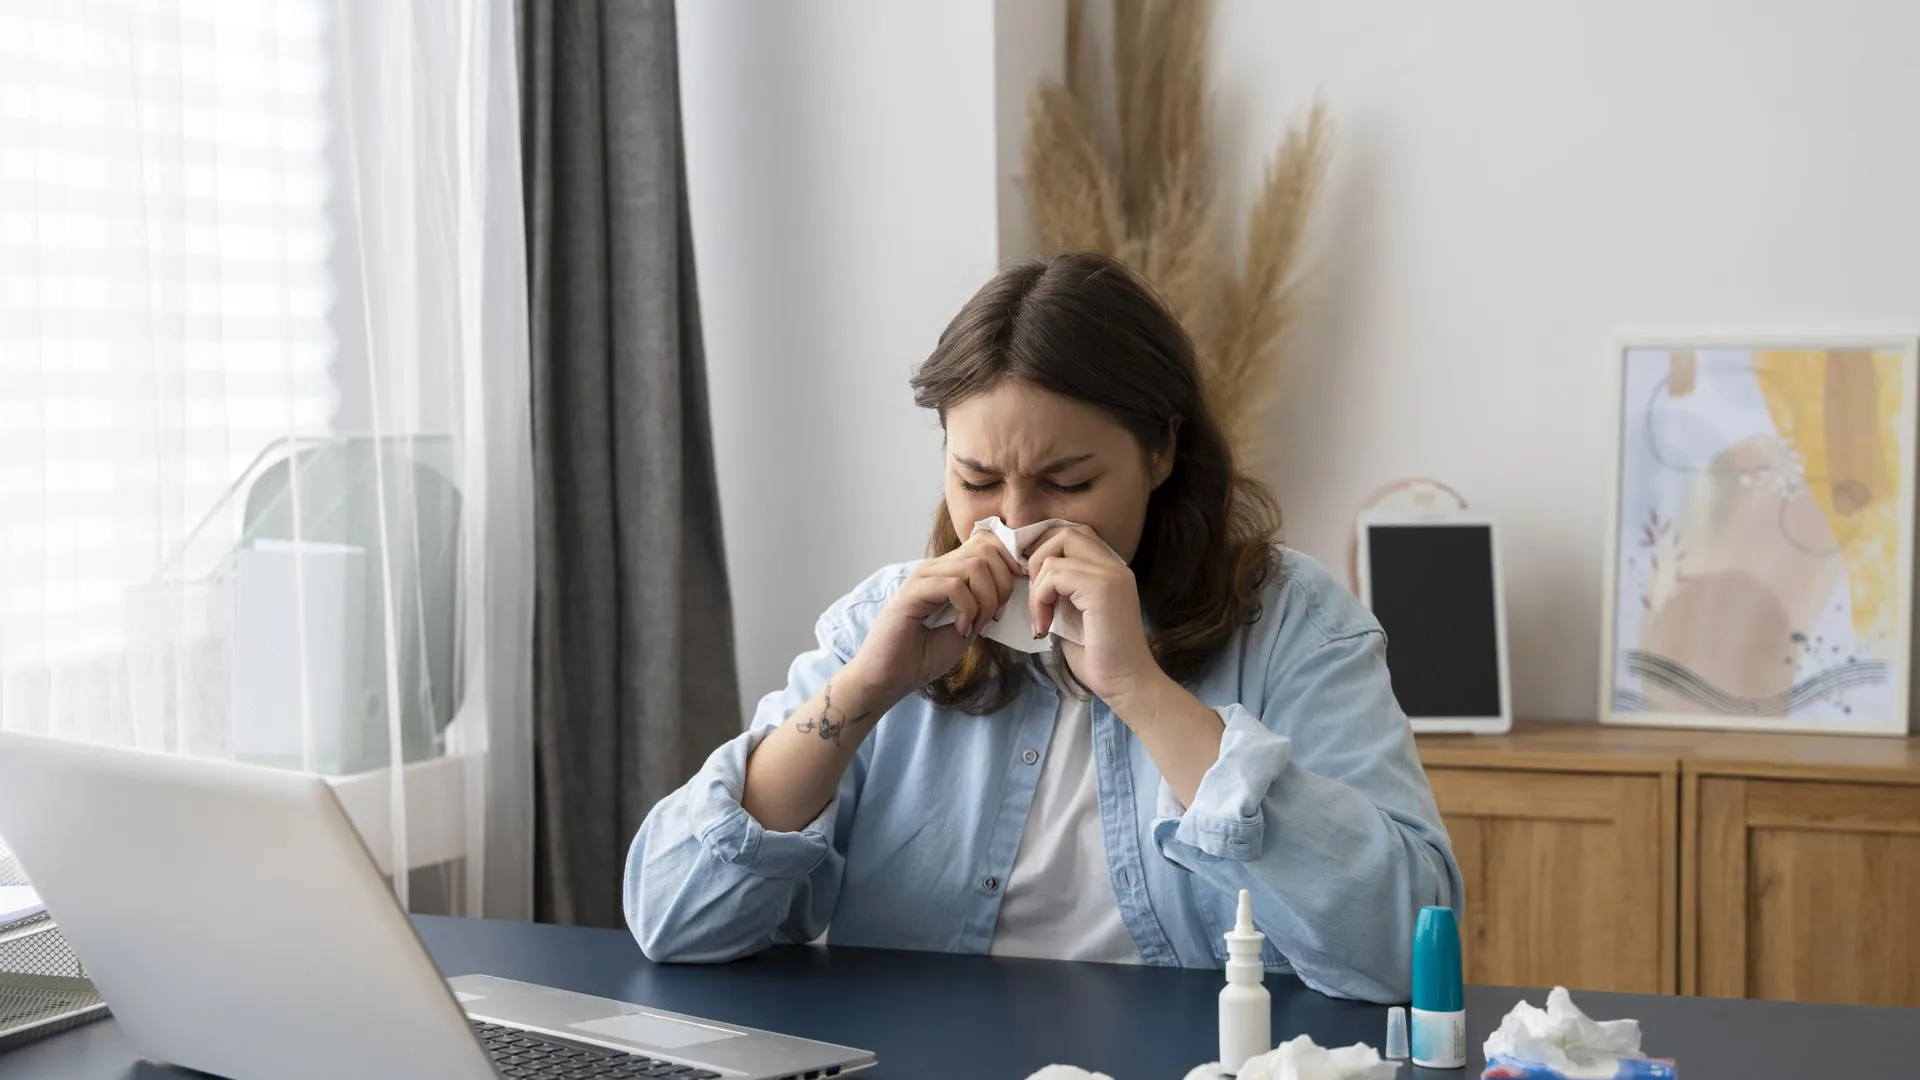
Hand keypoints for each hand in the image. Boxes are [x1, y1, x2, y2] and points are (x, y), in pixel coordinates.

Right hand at [844, 529, 1023, 701]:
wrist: (889, 678)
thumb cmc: (923, 656)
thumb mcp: (967, 626)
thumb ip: (985, 604)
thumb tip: (1012, 588)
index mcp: (949, 571)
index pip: (987, 543)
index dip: (1008, 565)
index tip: (1010, 600)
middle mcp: (936, 567)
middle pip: (987, 550)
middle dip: (1002, 585)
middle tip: (993, 617)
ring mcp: (923, 577)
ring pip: (974, 566)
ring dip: (986, 600)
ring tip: (975, 625)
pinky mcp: (912, 592)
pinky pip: (955, 586)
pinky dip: (968, 610)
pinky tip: (961, 629)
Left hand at [1026, 524, 1161, 703]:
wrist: (1126, 684)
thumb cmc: (1100, 659)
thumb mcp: (1072, 616)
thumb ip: (1060, 593)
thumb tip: (1030, 580)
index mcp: (1110, 570)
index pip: (1074, 536)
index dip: (1046, 552)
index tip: (1033, 585)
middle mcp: (1114, 566)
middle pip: (1065, 531)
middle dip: (1037, 558)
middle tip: (1034, 595)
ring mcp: (1110, 574)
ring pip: (1056, 551)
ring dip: (1037, 585)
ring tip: (1040, 617)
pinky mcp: (1102, 588)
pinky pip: (1055, 574)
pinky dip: (1040, 598)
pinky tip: (1045, 626)